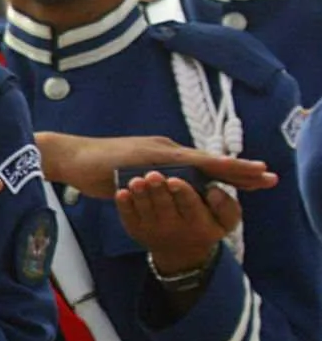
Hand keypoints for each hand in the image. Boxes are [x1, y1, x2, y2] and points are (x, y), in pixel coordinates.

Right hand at [35, 131, 276, 199]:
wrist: (70, 157)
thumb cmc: (93, 170)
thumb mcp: (126, 178)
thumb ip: (146, 181)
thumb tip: (157, 191)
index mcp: (161, 156)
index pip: (200, 167)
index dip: (226, 173)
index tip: (251, 180)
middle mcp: (165, 149)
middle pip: (209, 161)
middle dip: (240, 170)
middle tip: (269, 176)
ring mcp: (159, 150)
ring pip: (205, 160)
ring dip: (234, 168)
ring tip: (260, 175)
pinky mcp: (151, 156)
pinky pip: (187, 163)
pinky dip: (210, 167)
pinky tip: (226, 172)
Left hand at [116, 171, 240, 276]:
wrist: (181, 250)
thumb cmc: (206, 223)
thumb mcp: (224, 221)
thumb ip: (226, 207)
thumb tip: (214, 191)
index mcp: (200, 223)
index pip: (191, 206)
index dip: (183, 193)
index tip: (176, 180)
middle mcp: (175, 228)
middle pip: (165, 207)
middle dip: (159, 191)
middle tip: (153, 175)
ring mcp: (152, 229)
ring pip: (145, 210)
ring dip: (140, 195)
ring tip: (136, 181)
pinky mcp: (136, 229)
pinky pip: (128, 217)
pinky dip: (124, 205)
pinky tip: (121, 192)